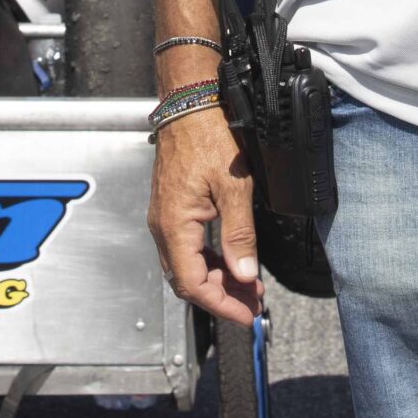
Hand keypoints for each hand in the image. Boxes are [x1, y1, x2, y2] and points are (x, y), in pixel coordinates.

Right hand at [148, 108, 262, 326]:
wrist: (189, 102)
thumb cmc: (208, 135)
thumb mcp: (233, 187)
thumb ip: (239, 234)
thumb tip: (245, 274)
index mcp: (174, 225)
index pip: (192, 284)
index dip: (221, 305)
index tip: (247, 315)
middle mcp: (163, 226)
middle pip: (187, 280)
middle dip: (222, 296)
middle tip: (254, 303)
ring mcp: (165, 217)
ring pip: (187, 265)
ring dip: (217, 280)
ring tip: (249, 285)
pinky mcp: (172, 208)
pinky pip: (187, 247)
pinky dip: (210, 261)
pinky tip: (232, 260)